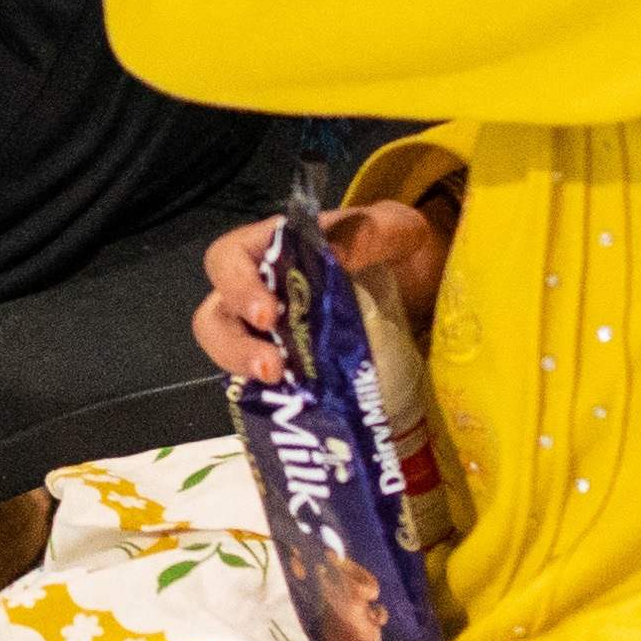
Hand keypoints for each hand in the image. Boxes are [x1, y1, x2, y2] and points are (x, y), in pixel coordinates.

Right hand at [188, 202, 445, 386]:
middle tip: (271, 368)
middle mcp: (260, 289)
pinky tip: (301, 409)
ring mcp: (270, 333)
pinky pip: (265, 385)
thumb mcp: (395, 231)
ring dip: (244, 372)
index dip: (237, 286)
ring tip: (280, 387)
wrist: (423, 291)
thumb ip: (367, 234)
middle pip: (217, 315)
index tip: (267, 314)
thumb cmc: (398, 250)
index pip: (230, 258)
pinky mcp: (289, 367)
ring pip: (230, 353)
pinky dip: (275, 398)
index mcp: (274, 248)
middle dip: (233, 344)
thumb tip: (334, 254)